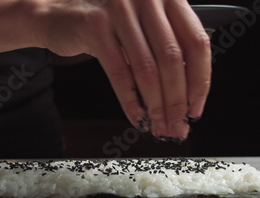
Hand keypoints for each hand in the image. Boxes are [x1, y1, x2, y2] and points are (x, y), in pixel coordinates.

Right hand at [36, 0, 210, 139]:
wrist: (59, 14)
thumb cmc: (107, 24)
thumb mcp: (144, 28)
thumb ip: (168, 49)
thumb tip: (189, 97)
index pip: (196, 43)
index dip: (200, 81)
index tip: (195, 107)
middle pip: (173, 60)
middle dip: (176, 101)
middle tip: (177, 125)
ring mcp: (121, 9)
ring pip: (147, 69)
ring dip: (155, 105)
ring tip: (158, 125)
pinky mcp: (95, 25)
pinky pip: (119, 72)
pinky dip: (130, 101)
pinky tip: (137, 116)